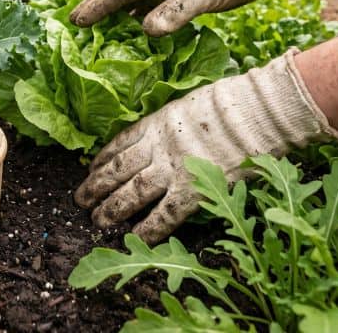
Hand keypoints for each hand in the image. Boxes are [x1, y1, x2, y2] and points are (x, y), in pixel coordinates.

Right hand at [70, 0, 296, 35]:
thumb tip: (145, 32)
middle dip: (96, 9)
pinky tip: (132, 36)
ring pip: (131, 4)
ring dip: (113, 17)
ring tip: (94, 33)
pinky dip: (135, 23)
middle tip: (74, 25)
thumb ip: (175, 12)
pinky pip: (149, 12)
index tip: (76, 21)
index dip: (95, 6)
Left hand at [74, 51, 337, 243]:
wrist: (257, 110)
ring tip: (95, 219)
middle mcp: (158, 146)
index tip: (90, 168)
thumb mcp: (189, 103)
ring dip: (112, 207)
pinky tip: (136, 235)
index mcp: (157, 123)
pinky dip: (150, 226)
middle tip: (79, 199)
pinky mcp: (195, 189)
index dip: (103, 158)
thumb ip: (173, 122)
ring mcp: (174, 168)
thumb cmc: (232, 101)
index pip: (121, 143)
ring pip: (133, 191)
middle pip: (118, 169)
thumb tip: (164, 134)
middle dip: (96, 185)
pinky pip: (165, 213)